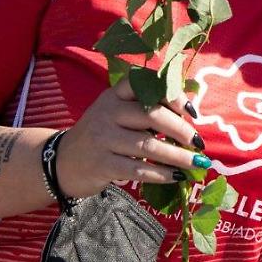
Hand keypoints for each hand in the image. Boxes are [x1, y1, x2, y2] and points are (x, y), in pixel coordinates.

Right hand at [53, 78, 207, 198]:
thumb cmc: (103, 135)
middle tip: (199, 143)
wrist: (62, 162)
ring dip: (178, 156)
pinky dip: (161, 174)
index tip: (191, 111)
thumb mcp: (118, 113)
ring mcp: (102, 139)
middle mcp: (108, 112)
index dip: (172, 95)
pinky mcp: (101, 164)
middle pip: (152, 116)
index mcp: (115, 95)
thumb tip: (190, 115)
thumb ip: (147, 108)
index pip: (145, 85)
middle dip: (181, 130)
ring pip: (148, 146)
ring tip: (196, 163)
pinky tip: (176, 176)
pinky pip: (138, 170)